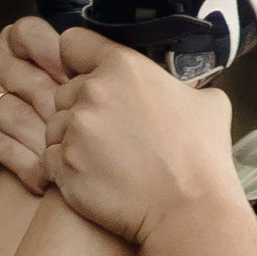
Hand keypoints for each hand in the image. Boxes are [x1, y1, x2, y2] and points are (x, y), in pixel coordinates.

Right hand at [0, 17, 69, 196]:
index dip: (61, 60)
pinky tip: (43, 179)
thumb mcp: (66, 95)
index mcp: (13, 42)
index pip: (33, 34)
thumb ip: (79, 75)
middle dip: (62, 117)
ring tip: (68, 164)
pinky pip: (0, 144)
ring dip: (46, 145)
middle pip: (33, 82)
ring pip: (18, 115)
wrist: (11, 181)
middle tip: (86, 142)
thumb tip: (112, 71)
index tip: (86, 90)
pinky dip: (26, 165)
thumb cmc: (50, 130)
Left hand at [45, 29, 234, 245]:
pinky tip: (95, 179)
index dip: (78, 61)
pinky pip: (49, 159)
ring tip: (105, 161)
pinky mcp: (63, 165)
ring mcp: (74, 130)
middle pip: (63, 92)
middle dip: (80, 110)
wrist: (189, 212)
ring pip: (54, 127)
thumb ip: (183, 88)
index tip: (86, 76)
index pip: (72, 43)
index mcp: (123, 67)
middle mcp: (92, 91)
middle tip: (109, 134)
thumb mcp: (208, 104)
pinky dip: (65, 170)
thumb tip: (184, 91)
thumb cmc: (201, 160)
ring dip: (71, 141)